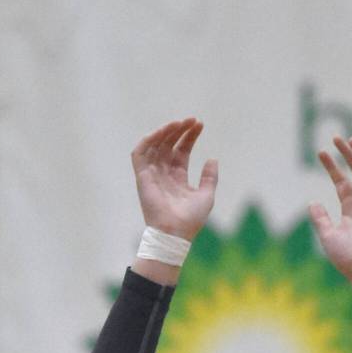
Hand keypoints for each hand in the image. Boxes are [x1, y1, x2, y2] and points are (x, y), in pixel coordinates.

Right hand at [132, 118, 217, 240]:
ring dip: (165, 132)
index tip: (199, 124)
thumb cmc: (190, 219)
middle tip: (191, 120)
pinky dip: (147, 141)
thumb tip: (212, 159)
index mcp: (178, 178)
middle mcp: (164, 175)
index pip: (181, 151)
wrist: (175, 232)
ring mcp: (152, 175)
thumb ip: (209, 178)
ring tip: (178, 123)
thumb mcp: (206, 196)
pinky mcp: (142, 178)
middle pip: (168, 145)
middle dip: (179, 130)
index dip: (190, 137)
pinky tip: (159, 132)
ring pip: (154, 146)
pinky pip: (139, 155)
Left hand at [309, 136, 351, 285]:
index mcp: (350, 209)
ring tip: (351, 139)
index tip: (321, 152)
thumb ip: (320, 219)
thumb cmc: (346, 257)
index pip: (341, 182)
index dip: (332, 167)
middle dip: (347, 154)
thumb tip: (311, 203)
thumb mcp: (327, 236)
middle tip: (336, 137)